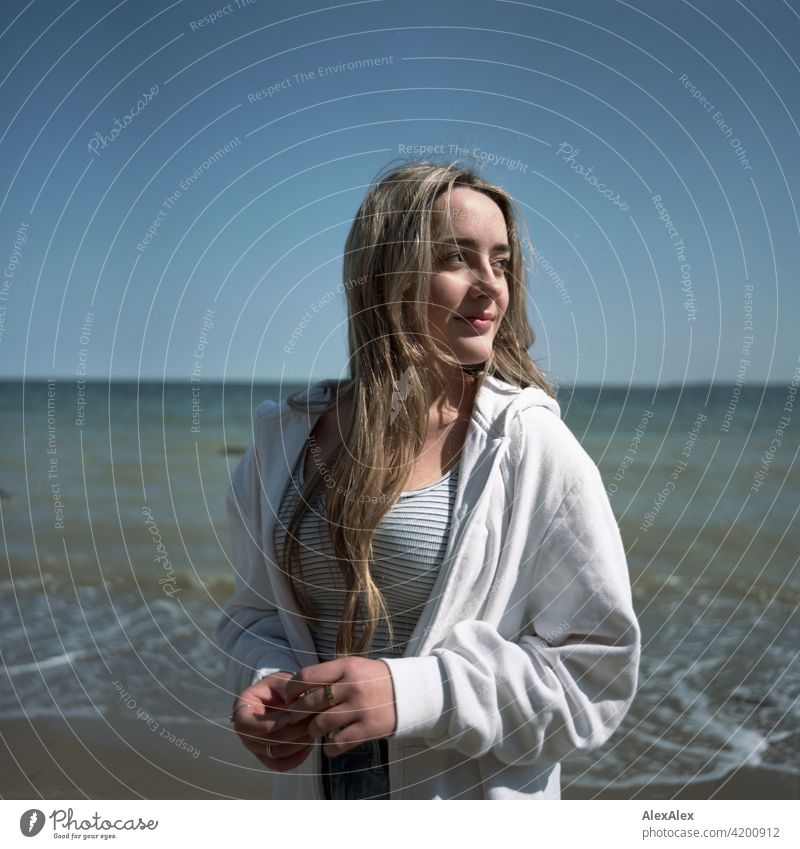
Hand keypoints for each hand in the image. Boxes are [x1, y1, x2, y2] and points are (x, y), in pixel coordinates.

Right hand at [232, 672, 315, 771]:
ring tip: (314, 727)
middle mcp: (245, 733)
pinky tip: (310, 742)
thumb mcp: (281, 681)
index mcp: (242, 710)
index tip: (288, 716)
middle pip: (266, 741)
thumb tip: (295, 706)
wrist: (279, 697)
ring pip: (276, 753)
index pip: (246, 725)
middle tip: (311, 719)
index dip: (268, 724)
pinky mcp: (268, 758)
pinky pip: (282, 764)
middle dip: (292, 731)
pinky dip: (298, 756)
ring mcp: (255, 748)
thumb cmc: (279, 687)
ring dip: (298, 742)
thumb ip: (287, 689)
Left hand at [271, 657, 396, 756]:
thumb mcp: (353, 667)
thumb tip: (298, 691)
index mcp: (346, 667)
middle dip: (297, 713)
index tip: (288, 697)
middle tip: (295, 718)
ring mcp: (361, 708)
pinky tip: (329, 747)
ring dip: (312, 730)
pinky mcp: (369, 728)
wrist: (409, 691)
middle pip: (310, 702)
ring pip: (321, 723)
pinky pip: (339, 743)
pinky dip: (329, 748)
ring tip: (314, 731)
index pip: (307, 676)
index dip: (292, 689)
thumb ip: (329, 676)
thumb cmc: (373, 679)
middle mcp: (352, 686)